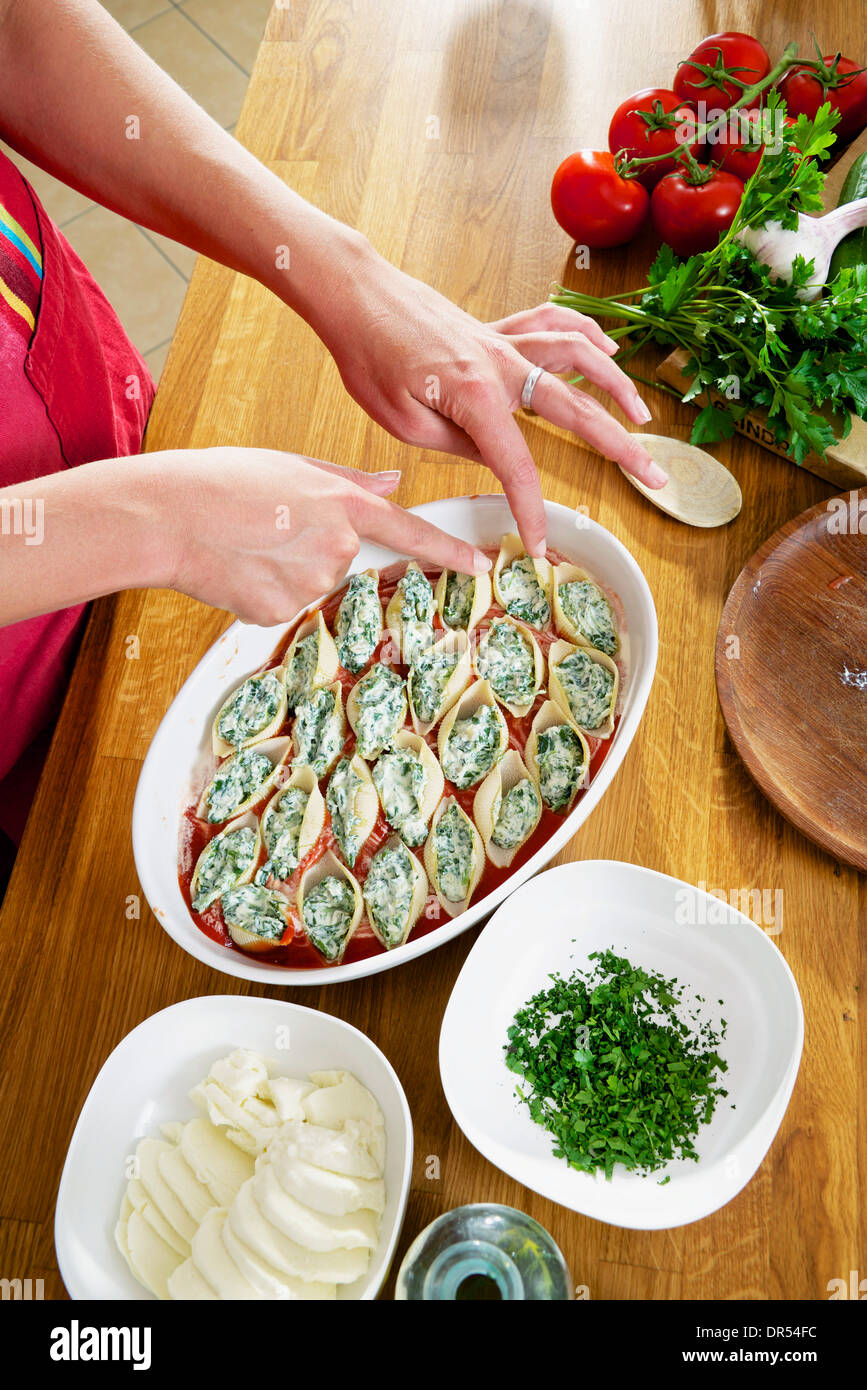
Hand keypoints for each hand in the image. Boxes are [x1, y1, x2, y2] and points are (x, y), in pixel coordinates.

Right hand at [156, 447, 490, 625]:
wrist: (169, 517)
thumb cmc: (221, 482)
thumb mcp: (291, 466)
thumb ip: (348, 480)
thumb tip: (393, 482)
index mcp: (343, 504)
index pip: (411, 531)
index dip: (451, 551)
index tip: (482, 565)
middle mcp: (337, 546)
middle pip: (346, 558)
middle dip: (314, 547)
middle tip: (266, 527)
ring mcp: (311, 583)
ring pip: (313, 584)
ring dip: (286, 570)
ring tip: (246, 545)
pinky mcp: (281, 612)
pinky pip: (284, 605)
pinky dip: (264, 591)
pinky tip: (237, 570)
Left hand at [308, 246, 665, 556]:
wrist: (356, 294)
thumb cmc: (368, 356)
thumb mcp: (404, 422)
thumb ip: (457, 444)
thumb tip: (495, 457)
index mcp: (476, 396)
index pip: (518, 465)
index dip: (533, 509)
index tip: (542, 544)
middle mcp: (501, 364)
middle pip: (576, 409)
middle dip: (619, 447)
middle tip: (653, 477)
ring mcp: (502, 341)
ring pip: (577, 357)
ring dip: (616, 385)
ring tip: (642, 417)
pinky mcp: (494, 328)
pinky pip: (551, 325)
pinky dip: (585, 335)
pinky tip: (608, 349)